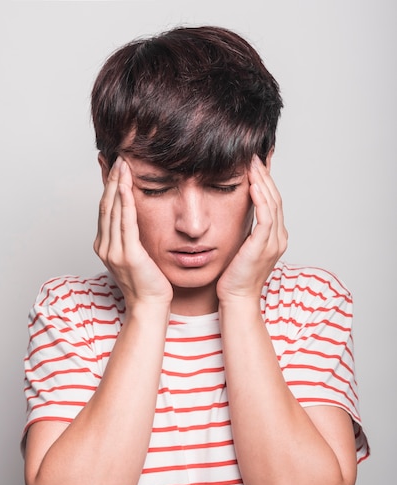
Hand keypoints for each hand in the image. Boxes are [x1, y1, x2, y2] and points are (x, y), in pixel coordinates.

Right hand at [94, 157, 172, 309]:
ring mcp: (114, 251)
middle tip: (118, 157)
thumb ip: (132, 236)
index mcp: (105, 246)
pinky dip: (124, 203)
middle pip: (106, 206)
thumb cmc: (148, 283)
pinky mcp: (128, 255)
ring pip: (112, 211)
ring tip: (122, 164)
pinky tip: (125, 186)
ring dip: (117, 185)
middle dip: (111, 180)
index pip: (105, 210)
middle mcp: (105, 247)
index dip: (109, 187)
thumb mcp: (137, 255)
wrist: (149, 306)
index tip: (115, 167)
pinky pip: (125, 223)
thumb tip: (137, 218)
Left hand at [217, 155, 287, 302]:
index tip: (254, 164)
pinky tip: (253, 186)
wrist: (236, 299)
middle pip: (275, 198)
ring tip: (253, 164)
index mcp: (275, 237)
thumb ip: (244, 230)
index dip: (265, 182)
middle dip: (265, 176)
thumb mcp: (241, 247)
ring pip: (273, 204)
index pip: (272, 202)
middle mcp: (279, 237)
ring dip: (263, 182)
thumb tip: (234, 213)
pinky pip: (266, 218)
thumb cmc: (234, 277)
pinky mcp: (263, 247)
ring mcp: (273, 242)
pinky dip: (261, 200)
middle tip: (254, 156)